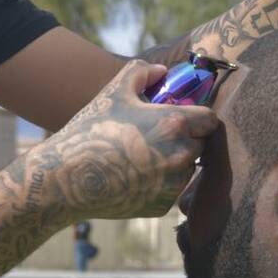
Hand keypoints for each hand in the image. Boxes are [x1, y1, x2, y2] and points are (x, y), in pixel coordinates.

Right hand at [40, 60, 219, 220]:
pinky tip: (133, 177)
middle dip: (185, 140)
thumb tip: (161, 71)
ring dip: (174, 163)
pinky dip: (159, 184)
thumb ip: (141, 73)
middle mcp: (181, 156)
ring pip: (187, 169)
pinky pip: (170, 191)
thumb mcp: (114, 93)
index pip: (210, 120)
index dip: (197, 117)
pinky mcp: (162, 206)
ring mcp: (173, 184)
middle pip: (200, 145)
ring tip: (141, 158)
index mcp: (175, 124)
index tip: (181, 118)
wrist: (68, 179)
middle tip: (157, 137)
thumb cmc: (91, 131)